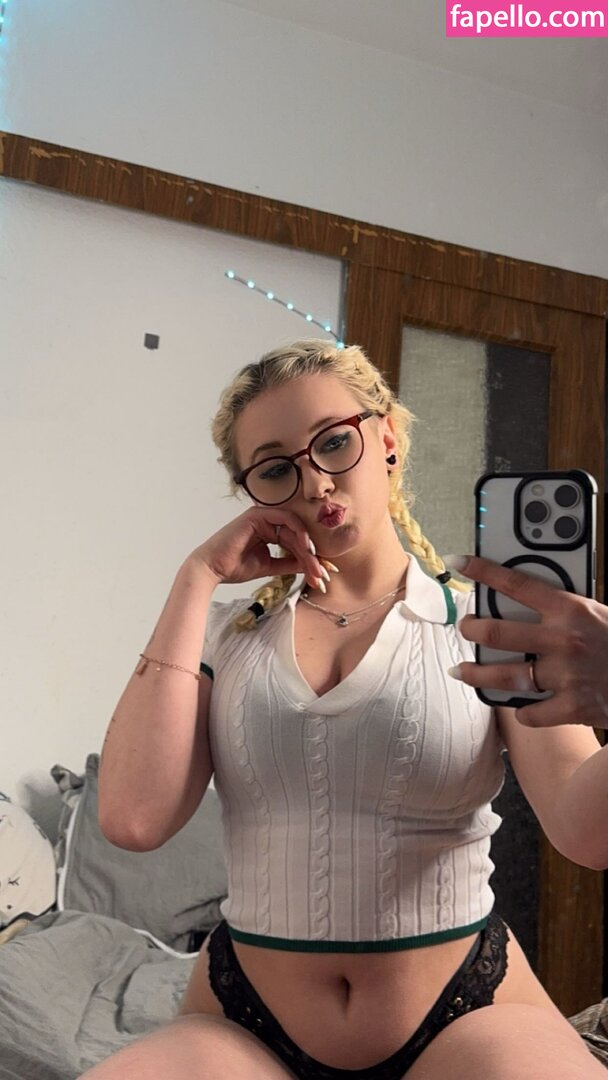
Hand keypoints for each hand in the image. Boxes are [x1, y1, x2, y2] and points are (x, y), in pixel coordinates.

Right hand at [186, 507, 335, 590]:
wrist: (212, 569)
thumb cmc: (234, 567)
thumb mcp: (269, 566)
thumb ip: (289, 563)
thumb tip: (311, 565)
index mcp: (268, 531)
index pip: (295, 542)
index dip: (311, 557)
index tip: (323, 573)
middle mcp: (267, 521)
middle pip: (298, 536)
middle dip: (313, 556)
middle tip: (323, 573)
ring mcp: (262, 516)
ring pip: (295, 528)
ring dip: (308, 548)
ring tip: (316, 565)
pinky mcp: (258, 514)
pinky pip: (286, 519)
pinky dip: (298, 532)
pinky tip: (307, 547)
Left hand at [445, 554, 607, 728]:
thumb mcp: (597, 613)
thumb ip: (564, 609)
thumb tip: (525, 601)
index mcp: (571, 608)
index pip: (516, 583)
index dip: (483, 571)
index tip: (460, 562)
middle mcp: (563, 639)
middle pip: (497, 631)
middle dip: (472, 628)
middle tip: (465, 626)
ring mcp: (566, 675)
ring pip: (504, 675)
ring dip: (476, 672)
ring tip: (460, 670)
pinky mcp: (572, 707)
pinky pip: (530, 712)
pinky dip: (521, 711)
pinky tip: (515, 707)